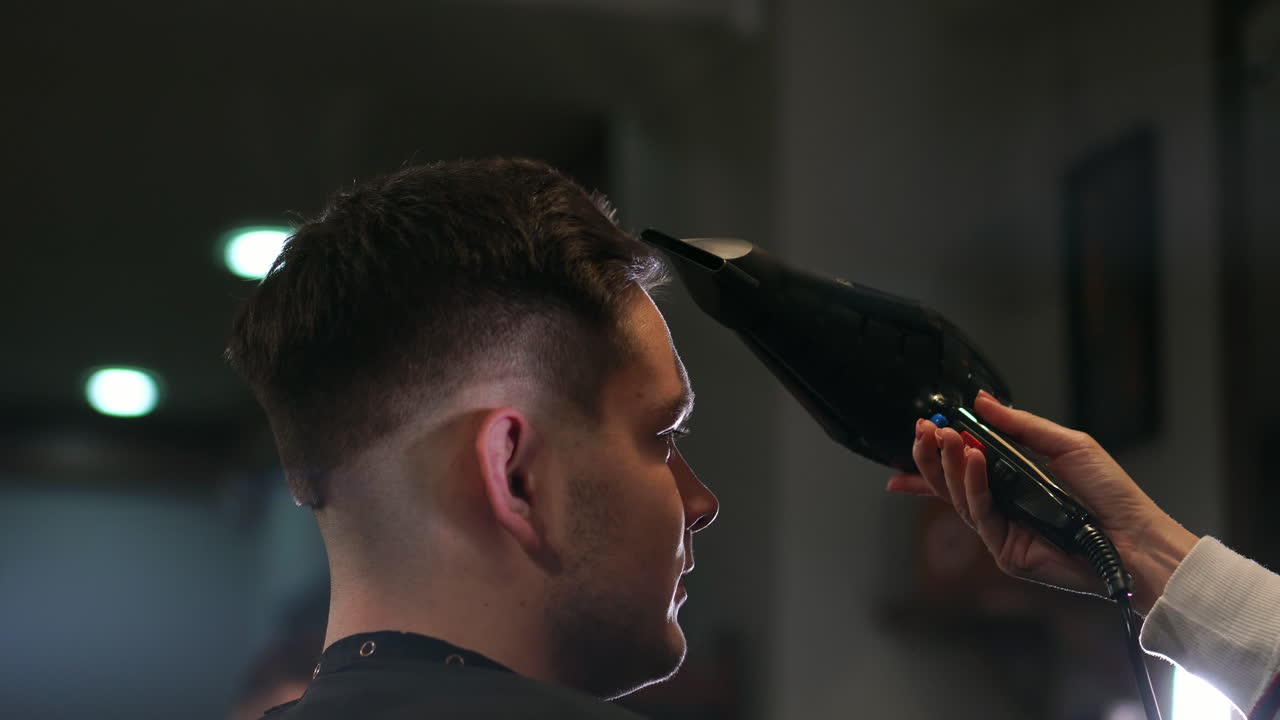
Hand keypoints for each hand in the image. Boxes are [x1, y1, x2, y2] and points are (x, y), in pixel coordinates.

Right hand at [885, 390, 1197, 613]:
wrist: (1135, 534)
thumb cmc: (1111, 493)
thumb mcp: (1066, 444)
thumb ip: (1020, 425)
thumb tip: (982, 402)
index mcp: (1012, 481)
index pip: (962, 466)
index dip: (936, 453)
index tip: (924, 430)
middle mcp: (1002, 506)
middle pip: (950, 482)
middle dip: (931, 455)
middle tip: (924, 429)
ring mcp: (1001, 530)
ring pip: (957, 497)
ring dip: (948, 464)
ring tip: (946, 438)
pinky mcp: (1006, 550)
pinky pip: (979, 514)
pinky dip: (972, 485)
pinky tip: (972, 460)